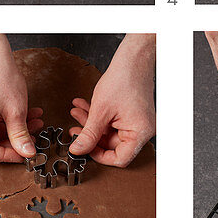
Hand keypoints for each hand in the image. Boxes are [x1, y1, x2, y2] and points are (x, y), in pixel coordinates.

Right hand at [0, 45, 42, 161]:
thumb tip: (27, 152)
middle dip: (17, 140)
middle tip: (35, 136)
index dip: (8, 155)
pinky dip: (14, 119)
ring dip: (19, 128)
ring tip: (38, 121)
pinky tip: (31, 113)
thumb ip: (20, 134)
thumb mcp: (15, 109)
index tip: (26, 153)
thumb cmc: (0, 76)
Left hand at [69, 36, 155, 165]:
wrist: (133, 58)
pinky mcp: (133, 113)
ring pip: (110, 131)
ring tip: (76, 113)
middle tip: (74, 128)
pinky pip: (113, 121)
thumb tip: (78, 150)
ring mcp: (138, 121)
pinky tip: (85, 107)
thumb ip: (88, 134)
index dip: (99, 156)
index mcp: (140, 132)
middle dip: (91, 134)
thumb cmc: (123, 79)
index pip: (120, 158)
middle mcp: (143, 129)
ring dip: (91, 123)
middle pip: (113, 144)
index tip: (84, 149)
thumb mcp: (100, 111)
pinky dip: (99, 116)